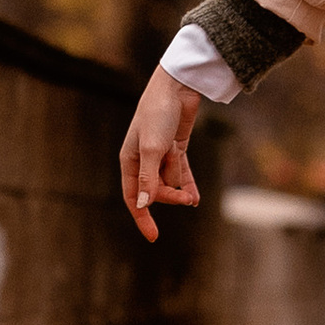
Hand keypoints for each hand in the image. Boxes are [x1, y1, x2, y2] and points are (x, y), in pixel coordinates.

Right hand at [119, 66, 202, 242]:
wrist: (177, 87)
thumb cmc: (158, 114)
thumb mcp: (153, 148)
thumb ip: (148, 177)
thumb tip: (143, 204)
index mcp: (129, 160)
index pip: (133, 197)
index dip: (142, 217)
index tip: (153, 237)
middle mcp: (142, 160)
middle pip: (155, 190)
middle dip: (170, 197)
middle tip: (187, 200)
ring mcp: (160, 154)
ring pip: (170, 181)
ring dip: (180, 188)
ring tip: (190, 191)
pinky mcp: (176, 148)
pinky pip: (181, 172)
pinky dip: (188, 183)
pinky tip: (195, 198)